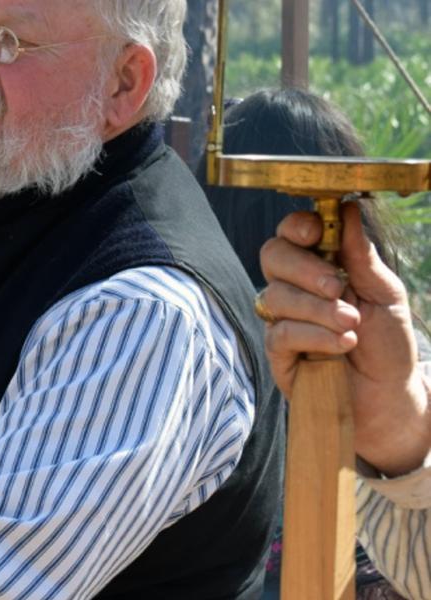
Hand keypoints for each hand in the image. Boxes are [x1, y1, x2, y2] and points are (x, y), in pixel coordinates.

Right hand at [260, 201, 430, 474]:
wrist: (390, 396)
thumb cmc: (389, 344)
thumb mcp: (387, 294)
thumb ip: (363, 256)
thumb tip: (348, 209)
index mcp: (321, 266)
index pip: (292, 234)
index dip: (297, 227)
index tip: (317, 230)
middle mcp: (296, 288)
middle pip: (273, 256)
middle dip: (304, 268)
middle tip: (338, 286)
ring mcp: (283, 319)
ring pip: (277, 296)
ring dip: (318, 309)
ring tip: (352, 325)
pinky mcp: (278, 352)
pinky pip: (281, 332)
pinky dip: (314, 336)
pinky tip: (342, 345)